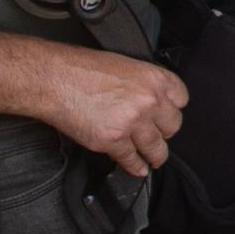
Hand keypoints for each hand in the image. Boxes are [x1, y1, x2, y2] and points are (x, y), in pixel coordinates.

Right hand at [15, 39, 184, 176]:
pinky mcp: (114, 141)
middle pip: (173, 125)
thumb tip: (150, 98)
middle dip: (164, 131)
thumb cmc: (81, 68)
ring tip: (154, 158)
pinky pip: (132, 160)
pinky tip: (137, 168)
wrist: (53, 79)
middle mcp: (148, 100)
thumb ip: (142, 83)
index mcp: (153, 78)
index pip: (181, 99)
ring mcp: (132, 122)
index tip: (168, 115)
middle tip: (158, 135)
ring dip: (155, 155)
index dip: (172, 108)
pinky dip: (135, 167)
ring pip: (157, 148)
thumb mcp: (123, 64)